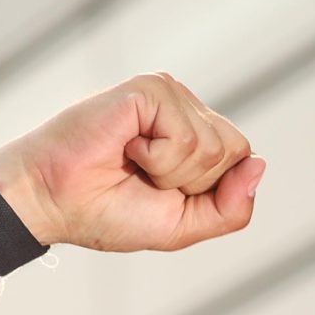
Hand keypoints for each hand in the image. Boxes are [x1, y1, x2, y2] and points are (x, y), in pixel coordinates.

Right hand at [0, 72, 263, 252]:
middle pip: (233, 151)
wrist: (55, 202)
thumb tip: (260, 164)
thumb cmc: (108, 212)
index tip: (162, 193)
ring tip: (131, 162)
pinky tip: (126, 147)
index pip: (241, 160)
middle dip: (192, 183)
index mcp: (197, 137)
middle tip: (145, 178)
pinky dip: (156, 158)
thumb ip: (231, 208)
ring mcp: (169, 95)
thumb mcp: (183, 226)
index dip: (209, 190)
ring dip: (170, 172)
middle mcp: (186, 110)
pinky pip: (185, 136)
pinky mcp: (150, 89)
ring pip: (212, 146)